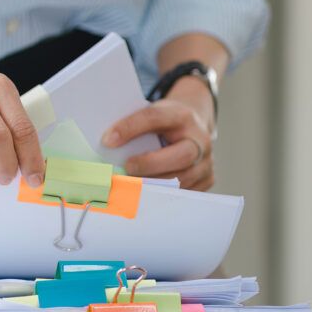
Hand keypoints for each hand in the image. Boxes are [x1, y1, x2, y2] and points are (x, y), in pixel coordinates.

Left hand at [102, 77, 216, 189]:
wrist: (193, 129)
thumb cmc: (164, 124)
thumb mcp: (151, 115)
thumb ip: (132, 126)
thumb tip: (105, 146)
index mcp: (181, 116)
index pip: (155, 118)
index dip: (129, 128)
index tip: (107, 140)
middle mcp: (199, 139)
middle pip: (182, 155)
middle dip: (150, 164)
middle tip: (126, 169)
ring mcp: (206, 162)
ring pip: (183, 179)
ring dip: (153, 185)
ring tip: (129, 186)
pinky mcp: (206, 179)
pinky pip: (184, 192)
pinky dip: (162, 194)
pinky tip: (144, 195)